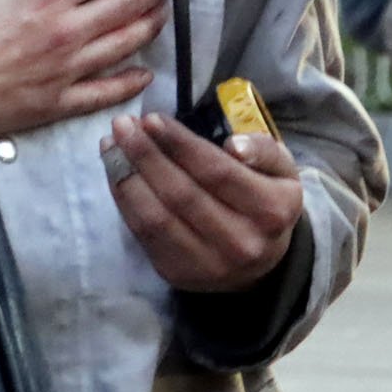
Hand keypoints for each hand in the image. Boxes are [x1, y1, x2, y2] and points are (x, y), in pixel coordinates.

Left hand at [105, 114, 302, 291]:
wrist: (259, 263)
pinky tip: (114, 170)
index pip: (217, 172)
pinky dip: (124, 198)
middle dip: (145, 155)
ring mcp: (207, 263)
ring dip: (126, 175)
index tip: (152, 119)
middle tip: (122, 124)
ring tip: (110, 144)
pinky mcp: (177, 272)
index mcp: (272, 211)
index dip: (180, 144)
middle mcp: (242, 242)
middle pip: (181, 193)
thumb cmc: (264, 202)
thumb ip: (264, 151)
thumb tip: (234, 145)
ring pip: (156, 215)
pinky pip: (142, 231)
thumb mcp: (281, 172)